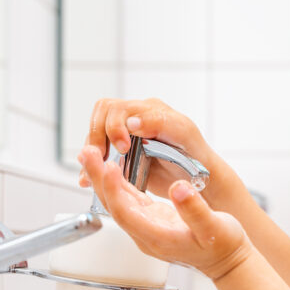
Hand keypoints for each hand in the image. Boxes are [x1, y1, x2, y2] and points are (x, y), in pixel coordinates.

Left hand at [78, 145, 251, 279]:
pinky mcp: (151, 219)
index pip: (126, 212)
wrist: (228, 261)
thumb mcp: (215, 227)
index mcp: (157, 237)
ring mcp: (146, 227)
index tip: (109, 166)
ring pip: (118, 201)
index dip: (114, 189)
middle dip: (98, 178)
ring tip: (91, 153)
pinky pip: (128, 200)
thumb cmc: (223, 246)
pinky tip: (112, 167)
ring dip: (103, 178)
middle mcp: (145, 234)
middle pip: (114, 205)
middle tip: (86, 152)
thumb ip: (195, 209)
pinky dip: (118, 183)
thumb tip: (178, 188)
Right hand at [81, 98, 215, 199]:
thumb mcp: (183, 133)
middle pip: (101, 116)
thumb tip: (131, 121)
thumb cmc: (196, 154)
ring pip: (96, 134)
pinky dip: (91, 166)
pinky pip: (99, 155)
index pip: (116, 108)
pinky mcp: (123, 157)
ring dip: (91, 151)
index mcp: (149, 110)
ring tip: (92, 170)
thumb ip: (159, 122)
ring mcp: (127, 138)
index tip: (123, 148)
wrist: (201, 181)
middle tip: (102, 157)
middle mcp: (136, 120)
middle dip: (97, 136)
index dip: (114, 127)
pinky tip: (88, 180)